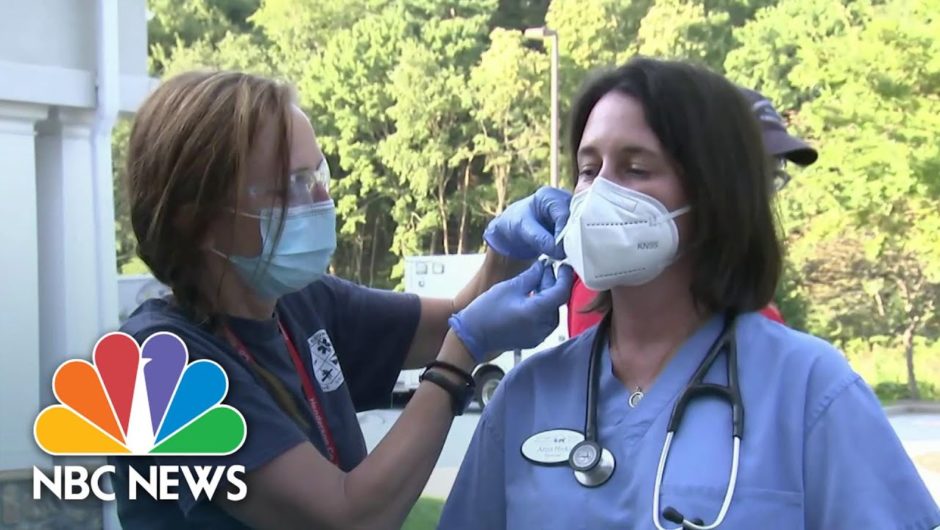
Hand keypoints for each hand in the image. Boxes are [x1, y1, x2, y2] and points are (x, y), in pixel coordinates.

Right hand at [448, 261, 573, 362]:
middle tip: (544, 268)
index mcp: (537, 312)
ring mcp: (539, 335)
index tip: (564, 266)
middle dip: (552, 283)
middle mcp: (542, 326)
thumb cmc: (487, 311)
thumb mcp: (510, 287)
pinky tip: (532, 296)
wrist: (472, 335)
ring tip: (536, 281)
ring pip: (552, 311)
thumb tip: (543, 267)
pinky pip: (545, 320)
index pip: (561, 292)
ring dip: (547, 295)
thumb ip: (531, 276)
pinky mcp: (533, 339)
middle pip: (556, 301)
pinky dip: (542, 307)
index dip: (565, 277)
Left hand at [483, 187, 571, 260]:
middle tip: (566, 254)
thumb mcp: (522, 229)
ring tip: (567, 255)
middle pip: (577, 218)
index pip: (564, 214)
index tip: (560, 250)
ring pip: (581, 226)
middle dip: (573, 237)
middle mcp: (563, 200)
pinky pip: (579, 233)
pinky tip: (568, 254)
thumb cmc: (514, 224)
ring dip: (575, 241)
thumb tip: (559, 250)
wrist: (511, 230)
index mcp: (549, 195)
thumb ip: (540, 238)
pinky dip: (574, 244)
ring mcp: (569, 211)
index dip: (564, 233)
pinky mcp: (571, 223)